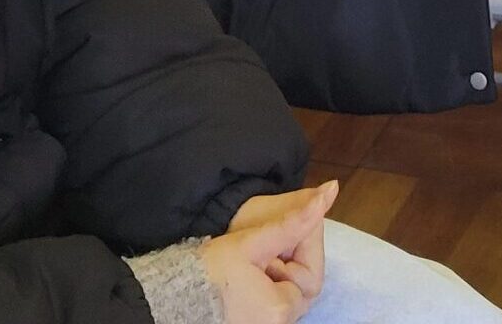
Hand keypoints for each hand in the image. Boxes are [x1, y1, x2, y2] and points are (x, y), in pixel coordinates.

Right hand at [202, 181, 337, 321]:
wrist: (170, 299)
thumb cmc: (208, 273)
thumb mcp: (252, 242)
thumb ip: (294, 221)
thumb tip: (330, 191)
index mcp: (282, 310)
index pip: (311, 268)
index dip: (303, 241)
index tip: (290, 222)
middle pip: (300, 280)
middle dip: (289, 254)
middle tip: (267, 238)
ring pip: (287, 287)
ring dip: (278, 265)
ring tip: (255, 252)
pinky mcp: (255, 323)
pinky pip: (272, 298)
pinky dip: (268, 279)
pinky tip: (252, 267)